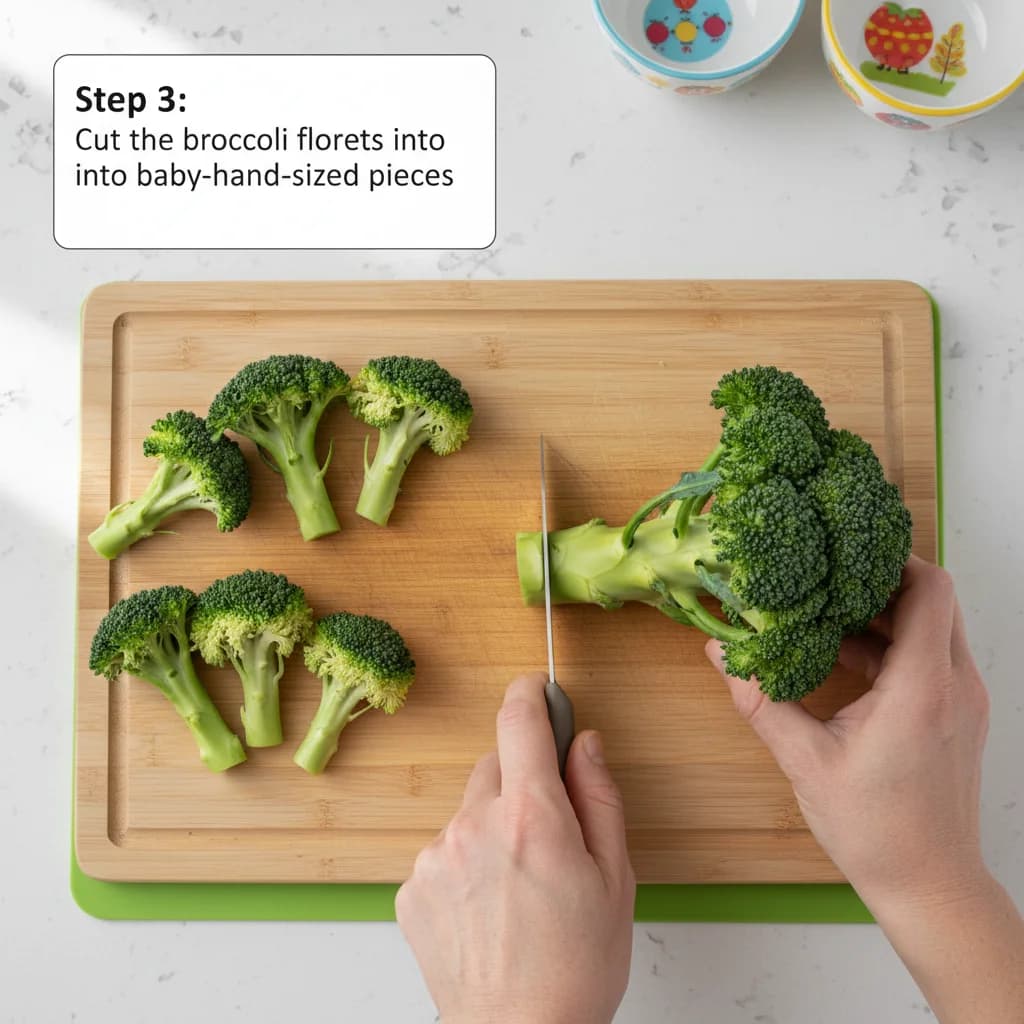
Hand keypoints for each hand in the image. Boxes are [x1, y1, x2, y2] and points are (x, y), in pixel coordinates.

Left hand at [396, 672, 635, 1023]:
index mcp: (531, 816)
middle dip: (522, 781)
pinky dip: (465, 861)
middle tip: (548, 832)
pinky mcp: (412, 886)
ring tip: (519, 886)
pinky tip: (489, 906)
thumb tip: (585, 743)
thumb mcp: (614, 877)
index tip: (538, 689)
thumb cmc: (576, 967)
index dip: (530, 693)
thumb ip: (599, 796)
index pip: (519, 720)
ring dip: (492, 826)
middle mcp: (474, 825)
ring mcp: (436, 856)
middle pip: (495, 765)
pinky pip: (444, 849)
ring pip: (469, 811)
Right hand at [709, 556, 1023, 1021]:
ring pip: (932, 628)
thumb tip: (719, 653)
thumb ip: (760, 700)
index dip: (892, 559)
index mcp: (921, 688)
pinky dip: (892, 646)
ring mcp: (963, 700)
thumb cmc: (875, 830)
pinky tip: (844, 658)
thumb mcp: (804, 760)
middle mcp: (954, 685)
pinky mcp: (958, 715)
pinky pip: (930, 658)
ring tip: (827, 614)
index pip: (929, 590)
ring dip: (884, 615)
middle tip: (827, 577)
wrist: (930, 885)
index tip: (845, 553)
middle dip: (881, 582)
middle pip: (932, 600)